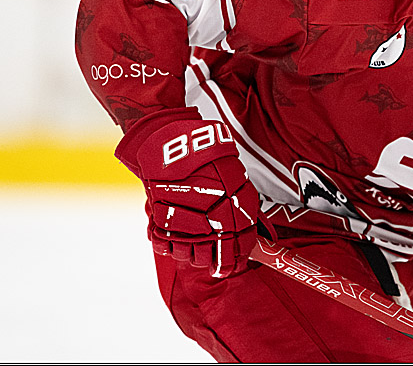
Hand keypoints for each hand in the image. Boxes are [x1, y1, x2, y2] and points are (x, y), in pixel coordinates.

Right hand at [116, 109, 259, 277]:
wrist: (175, 147)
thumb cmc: (210, 162)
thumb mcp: (238, 183)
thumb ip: (245, 211)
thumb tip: (252, 236)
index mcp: (232, 216)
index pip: (234, 253)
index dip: (233, 262)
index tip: (230, 265)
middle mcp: (208, 225)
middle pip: (207, 260)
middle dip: (210, 257)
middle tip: (210, 247)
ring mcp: (182, 226)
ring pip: (186, 256)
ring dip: (190, 250)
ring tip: (192, 236)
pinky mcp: (159, 223)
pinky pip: (165, 247)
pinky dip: (169, 242)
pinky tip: (176, 230)